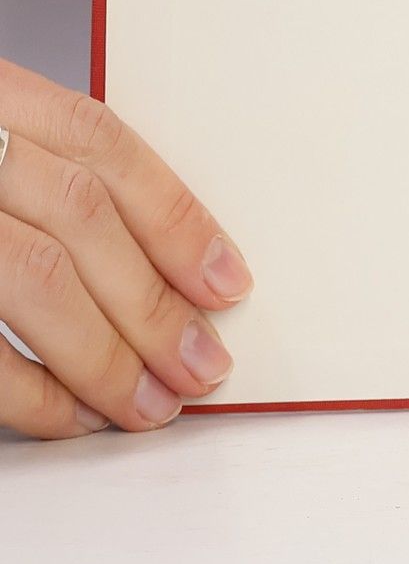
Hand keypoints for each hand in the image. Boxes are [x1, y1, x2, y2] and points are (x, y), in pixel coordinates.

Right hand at [0, 59, 250, 438]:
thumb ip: (42, 176)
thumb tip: (159, 260)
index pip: (101, 144)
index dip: (174, 214)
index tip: (226, 280)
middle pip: (79, 219)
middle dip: (152, 302)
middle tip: (201, 364)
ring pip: (37, 278)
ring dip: (105, 355)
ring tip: (149, 404)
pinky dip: (27, 393)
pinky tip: (68, 418)